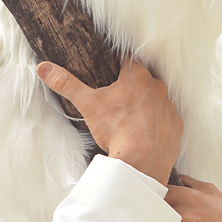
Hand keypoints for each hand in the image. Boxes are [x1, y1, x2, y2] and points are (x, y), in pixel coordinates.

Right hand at [36, 57, 182, 185]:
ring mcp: (169, 106)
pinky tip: (146, 131)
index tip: (111, 68)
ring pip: (157, 98)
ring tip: (130, 118)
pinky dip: (158, 122)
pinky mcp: (176, 125)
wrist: (141, 162)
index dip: (118, 63)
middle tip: (117, 99)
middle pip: (143, 79)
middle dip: (131, 86)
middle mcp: (158, 87)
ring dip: (146, 104)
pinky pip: (167, 118)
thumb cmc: (117, 130)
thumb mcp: (88, 104)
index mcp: (137, 76)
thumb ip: (67, 84)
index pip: (127, 59)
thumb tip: (44, 68)